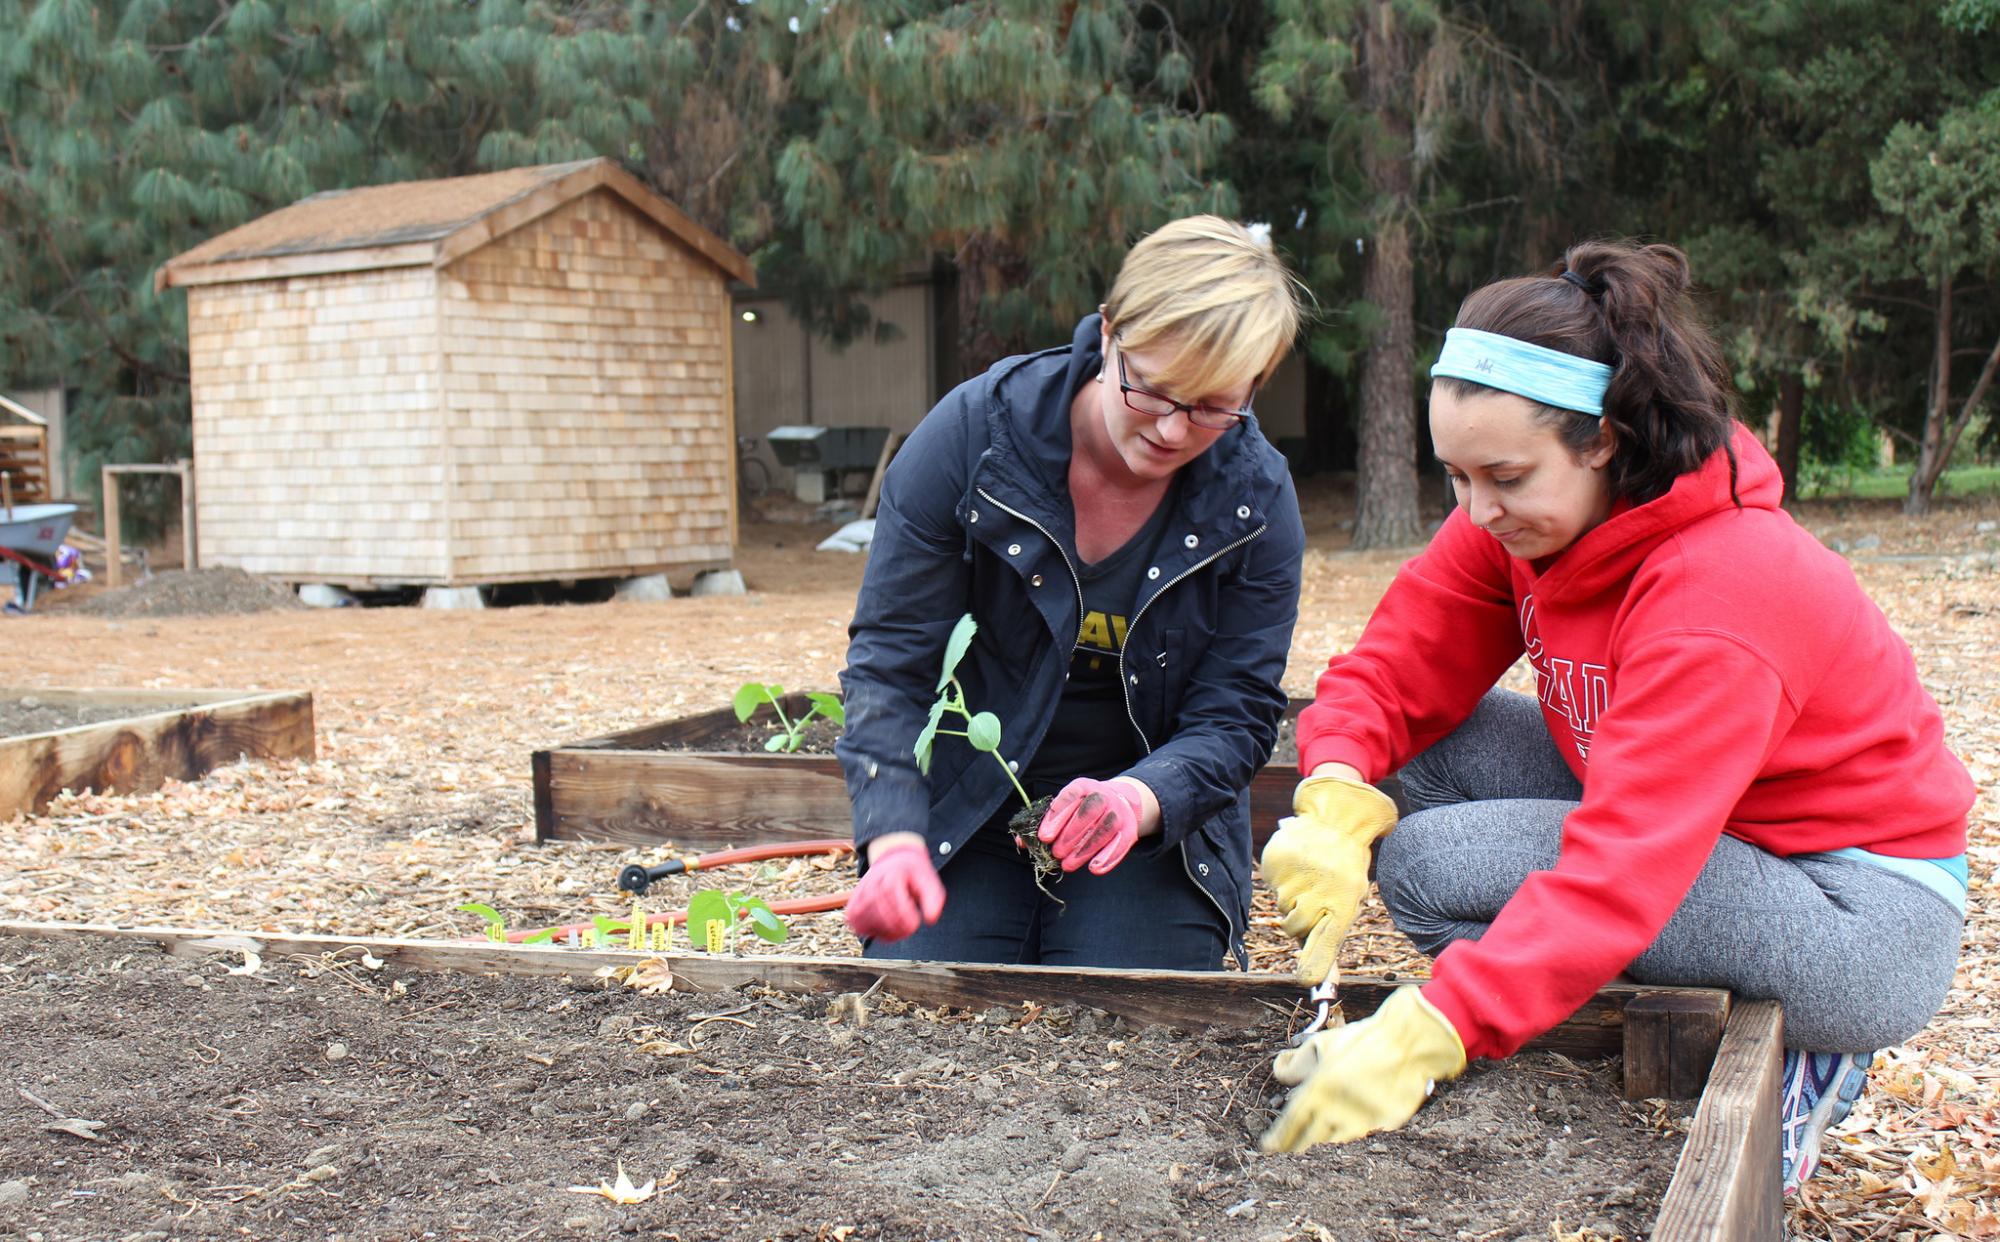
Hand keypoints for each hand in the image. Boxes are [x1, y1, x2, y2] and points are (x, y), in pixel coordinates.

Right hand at [844, 842, 945, 941]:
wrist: (893, 859)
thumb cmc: (913, 874)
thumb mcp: (929, 881)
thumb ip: (934, 899)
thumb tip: (930, 920)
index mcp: (891, 878)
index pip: (898, 910)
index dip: (909, 922)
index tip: (916, 921)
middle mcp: (871, 886)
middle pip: (886, 919)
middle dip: (900, 929)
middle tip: (909, 926)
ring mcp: (858, 897)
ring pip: (872, 926)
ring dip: (887, 932)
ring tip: (897, 924)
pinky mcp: (851, 909)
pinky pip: (860, 928)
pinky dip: (873, 932)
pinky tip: (884, 924)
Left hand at [1038, 778, 1147, 873]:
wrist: (1119, 802)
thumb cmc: (1082, 808)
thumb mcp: (1064, 808)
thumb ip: (1044, 823)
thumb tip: (1021, 842)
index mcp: (1083, 786)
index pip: (1070, 796)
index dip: (1056, 816)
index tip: (1044, 836)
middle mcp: (1103, 795)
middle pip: (1089, 811)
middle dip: (1070, 833)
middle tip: (1055, 852)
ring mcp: (1119, 812)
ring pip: (1104, 829)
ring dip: (1085, 849)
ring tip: (1067, 865)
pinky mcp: (1129, 830)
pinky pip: (1121, 844)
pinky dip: (1108, 857)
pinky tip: (1094, 868)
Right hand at [1259, 769, 1398, 985]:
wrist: (1336, 822)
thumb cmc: (1343, 873)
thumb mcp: (1347, 902)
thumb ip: (1328, 941)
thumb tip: (1318, 983)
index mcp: (1344, 904)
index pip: (1328, 941)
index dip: (1317, 964)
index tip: (1307, 983)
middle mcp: (1321, 891)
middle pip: (1294, 928)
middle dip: (1297, 922)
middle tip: (1311, 901)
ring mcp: (1298, 876)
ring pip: (1282, 906)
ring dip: (1290, 898)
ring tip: (1308, 877)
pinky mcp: (1278, 862)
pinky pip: (1271, 885)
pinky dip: (1281, 880)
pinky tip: (1297, 865)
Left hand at [1261, 985, 1466, 1151]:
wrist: (1408, 1043)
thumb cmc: (1363, 1040)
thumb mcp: (1322, 1043)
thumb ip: (1295, 1062)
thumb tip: (1279, 1070)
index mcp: (1319, 1089)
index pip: (1291, 1122)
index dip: (1277, 1138)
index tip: (1267, 1147)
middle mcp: (1337, 1110)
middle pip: (1309, 1139)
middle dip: (1295, 1148)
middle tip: (1285, 1155)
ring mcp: (1362, 1122)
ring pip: (1332, 1144)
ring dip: (1318, 1149)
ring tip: (1308, 1152)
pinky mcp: (1383, 1127)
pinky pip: (1358, 1141)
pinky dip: (1344, 1144)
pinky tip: (1337, 1144)